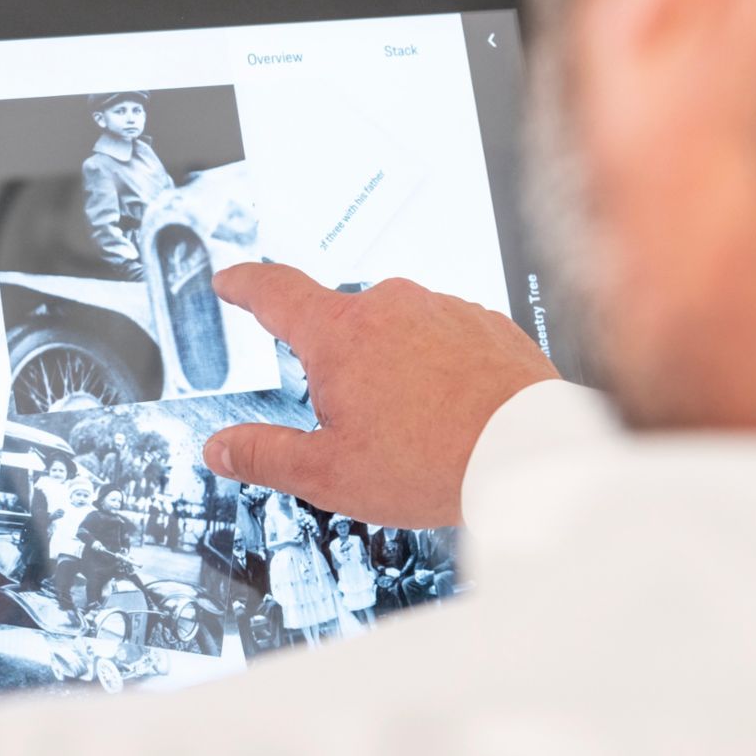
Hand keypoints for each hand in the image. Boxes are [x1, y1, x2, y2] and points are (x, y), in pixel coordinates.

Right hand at [204, 264, 557, 527]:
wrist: (535, 456)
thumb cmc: (434, 463)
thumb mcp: (329, 474)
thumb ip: (265, 455)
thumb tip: (220, 448)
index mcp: (340, 334)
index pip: (274, 291)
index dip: (244, 285)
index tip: (231, 282)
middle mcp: (390, 305)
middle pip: (340, 324)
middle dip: (337, 367)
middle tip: (355, 423)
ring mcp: (442, 308)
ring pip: (395, 332)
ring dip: (392, 368)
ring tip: (414, 429)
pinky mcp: (486, 322)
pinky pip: (444, 338)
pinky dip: (437, 368)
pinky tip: (450, 414)